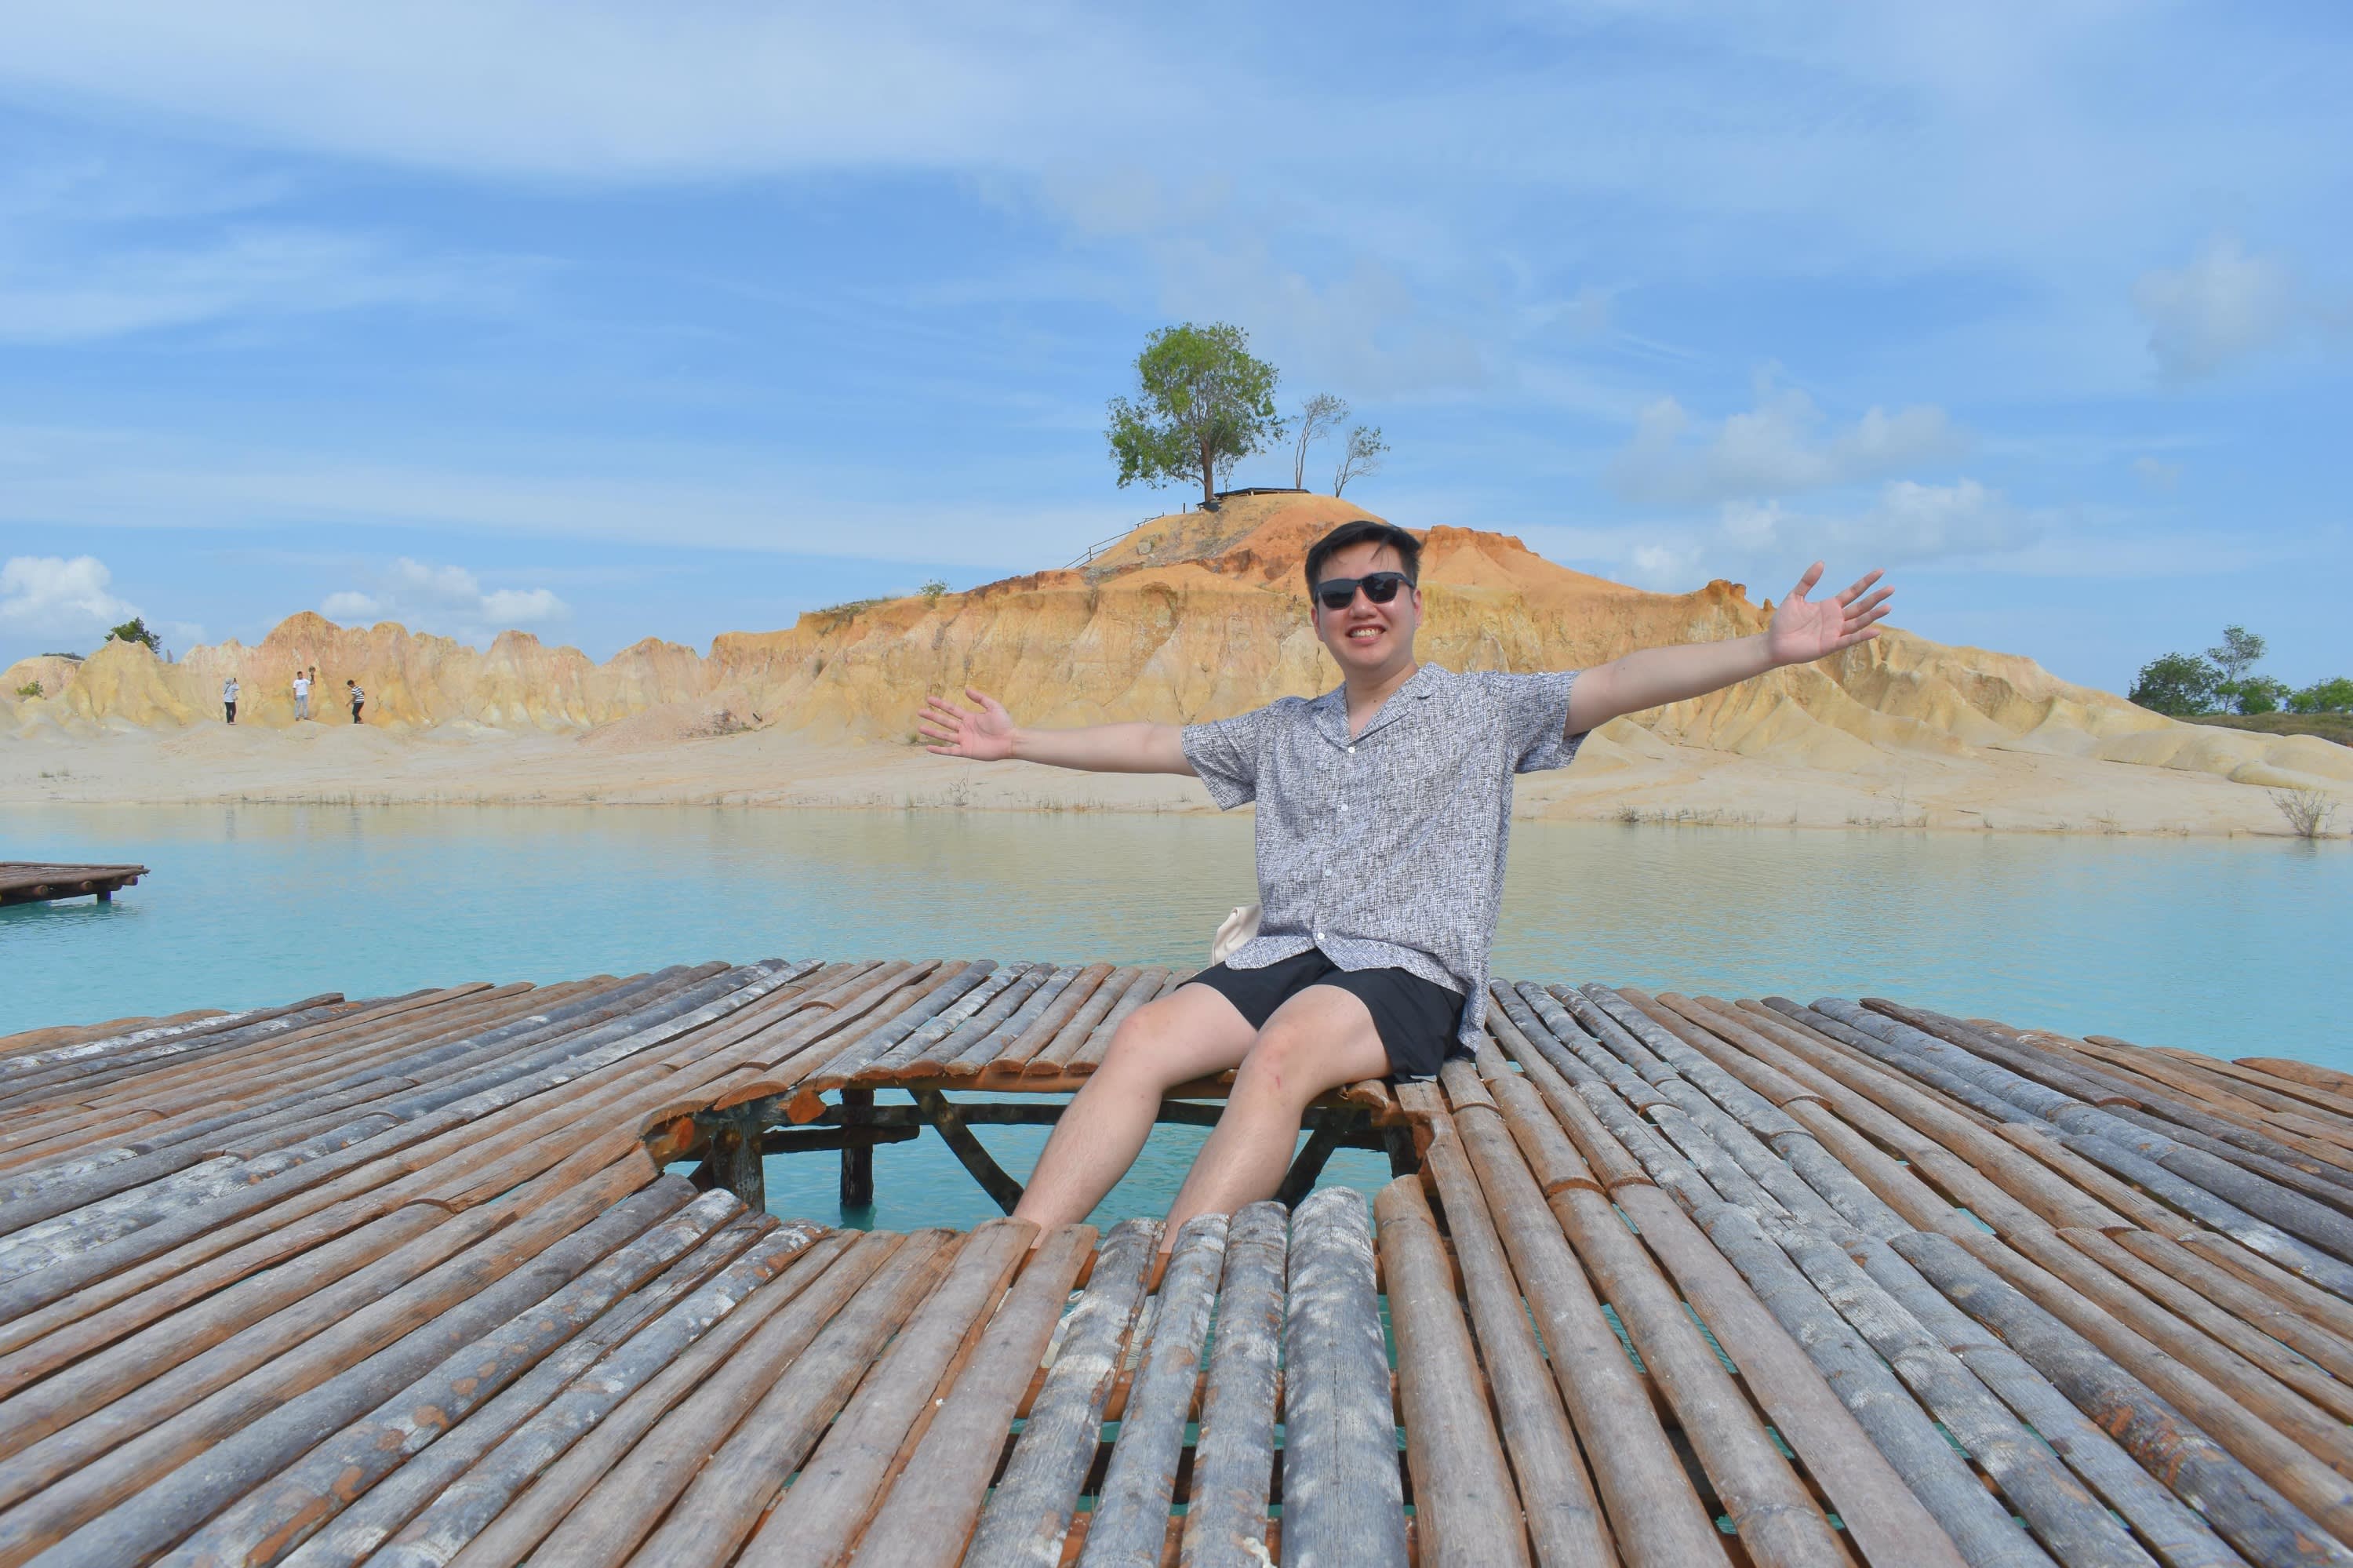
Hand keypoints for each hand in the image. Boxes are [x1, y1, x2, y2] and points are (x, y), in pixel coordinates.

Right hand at [918, 687, 1015, 760]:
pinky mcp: (966, 751)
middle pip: (944, 721)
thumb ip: (980, 698)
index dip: (940, 704)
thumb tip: (966, 688)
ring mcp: (964, 740)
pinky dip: (939, 750)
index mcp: (969, 718)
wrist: (1011, 740)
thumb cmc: (1004, 724)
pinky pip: (950, 751)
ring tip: (920, 728)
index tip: (929, 698)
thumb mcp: (993, 706)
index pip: (951, 709)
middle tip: (920, 711)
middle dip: (932, 716)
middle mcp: (964, 729)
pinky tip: (929, 748)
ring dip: (932, 732)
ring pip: (944, 735)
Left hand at [1766, 563, 1890, 664]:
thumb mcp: (1795, 596)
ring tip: (1888, 606)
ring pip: (1858, 622)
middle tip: (1891, 588)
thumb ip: (1808, 581)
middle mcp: (1837, 618)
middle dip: (1875, 598)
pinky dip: (1861, 636)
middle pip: (1861, 606)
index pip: (1853, 592)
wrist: (1774, 642)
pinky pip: (1849, 640)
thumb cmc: (1784, 620)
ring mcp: (1835, 632)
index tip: (1880, 571)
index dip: (1866, 582)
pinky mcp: (1830, 645)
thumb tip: (1822, 562)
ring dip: (1873, 615)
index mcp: (1830, 606)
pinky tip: (1875, 631)